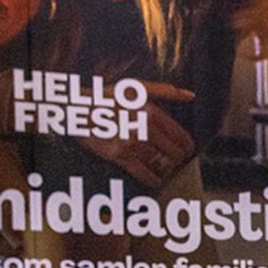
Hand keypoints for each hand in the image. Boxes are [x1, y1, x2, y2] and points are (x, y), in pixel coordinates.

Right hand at [75, 81, 196, 188]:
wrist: (77, 108)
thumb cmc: (108, 97)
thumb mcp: (135, 87)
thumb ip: (164, 90)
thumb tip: (190, 95)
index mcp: (150, 110)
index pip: (181, 137)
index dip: (188, 148)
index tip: (187, 151)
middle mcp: (144, 127)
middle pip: (175, 153)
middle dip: (178, 159)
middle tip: (176, 162)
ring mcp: (131, 142)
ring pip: (161, 165)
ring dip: (166, 170)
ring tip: (165, 170)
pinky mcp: (119, 156)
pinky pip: (144, 174)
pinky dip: (153, 180)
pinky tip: (155, 180)